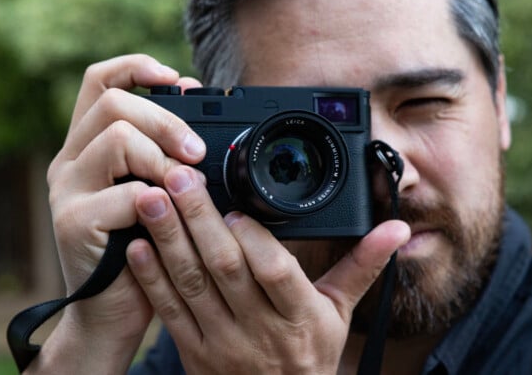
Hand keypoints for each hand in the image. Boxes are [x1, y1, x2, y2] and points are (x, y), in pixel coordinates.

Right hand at [41, 54, 204, 367]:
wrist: (113, 313)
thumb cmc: (143, 249)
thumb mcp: (156, 190)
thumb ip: (166, 153)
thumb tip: (196, 104)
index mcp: (88, 146)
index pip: (99, 81)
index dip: (136, 66)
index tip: (175, 77)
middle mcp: (70, 161)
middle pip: (113, 103)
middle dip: (167, 119)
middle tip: (197, 151)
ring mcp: (67, 191)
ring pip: (117, 138)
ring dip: (164, 157)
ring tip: (185, 185)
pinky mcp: (73, 223)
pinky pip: (125, 193)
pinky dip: (159, 201)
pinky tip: (170, 218)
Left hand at [126, 165, 410, 373]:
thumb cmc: (311, 355)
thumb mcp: (341, 312)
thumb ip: (363, 265)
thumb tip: (397, 228)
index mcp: (299, 316)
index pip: (276, 273)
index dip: (254, 241)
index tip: (234, 209)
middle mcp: (258, 328)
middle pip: (224, 269)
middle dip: (198, 219)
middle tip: (178, 177)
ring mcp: (221, 341)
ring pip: (190, 283)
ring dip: (167, 239)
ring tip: (150, 198)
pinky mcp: (192, 350)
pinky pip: (168, 311)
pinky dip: (149, 278)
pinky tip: (135, 245)